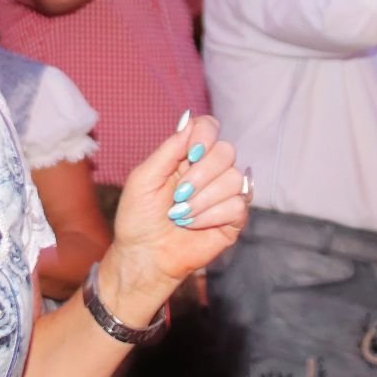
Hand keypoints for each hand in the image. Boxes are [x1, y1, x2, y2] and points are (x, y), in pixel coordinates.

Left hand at [103, 113, 247, 320]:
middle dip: (201, 174)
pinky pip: (238, 205)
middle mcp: (209, 171)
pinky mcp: (233, 219)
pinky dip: (211, 215)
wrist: (144, 256)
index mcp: (187, 156)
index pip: (209, 128)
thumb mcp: (143, 178)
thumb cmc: (138, 218)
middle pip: (227, 151)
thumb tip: (189, 120)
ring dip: (203, 199)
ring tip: (181, 215)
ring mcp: (223, 194)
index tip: (190, 154)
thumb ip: (168, 150)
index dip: (205, 135)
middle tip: (178, 195)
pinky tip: (194, 224)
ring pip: (235, 179)